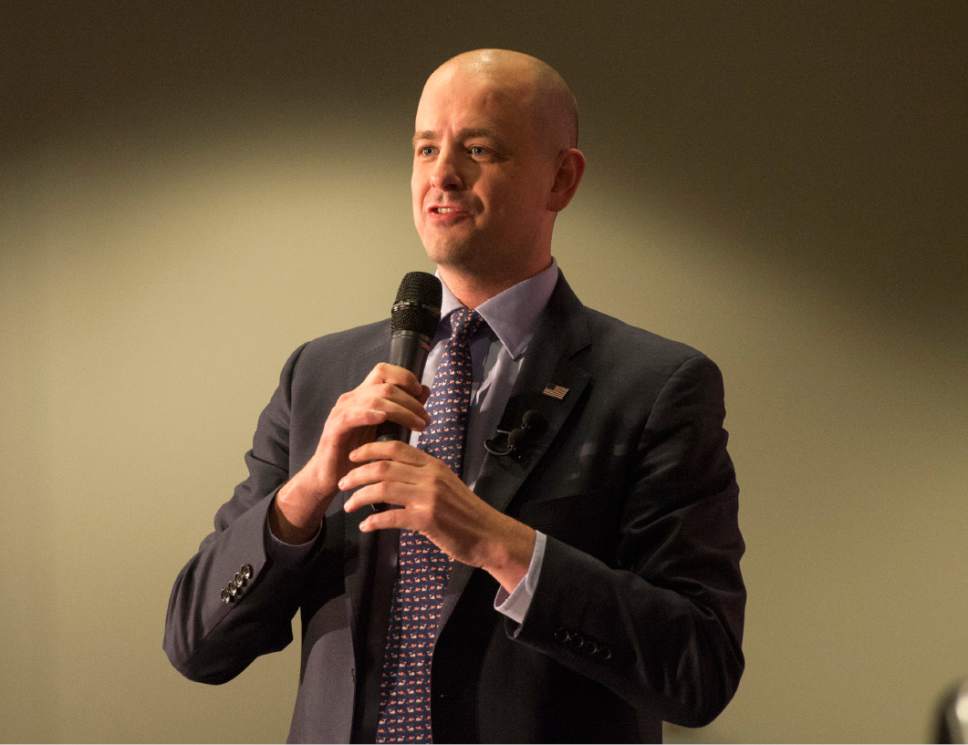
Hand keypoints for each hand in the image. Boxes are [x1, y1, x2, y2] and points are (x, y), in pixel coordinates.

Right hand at [270, 363, 429, 543]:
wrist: (331, 477)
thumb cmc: (360, 454)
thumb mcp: (386, 429)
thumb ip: (403, 409)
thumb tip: (425, 391)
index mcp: (363, 396)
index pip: (384, 371)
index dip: (405, 377)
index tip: (422, 395)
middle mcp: (352, 399)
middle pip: (386, 385)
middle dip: (411, 401)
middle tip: (426, 419)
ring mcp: (341, 412)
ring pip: (374, 399)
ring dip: (401, 411)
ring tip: (417, 425)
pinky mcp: (334, 429)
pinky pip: (351, 416)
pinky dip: (368, 414)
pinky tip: (383, 419)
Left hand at [340, 440, 535, 592]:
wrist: (489, 535)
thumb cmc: (465, 512)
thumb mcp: (446, 483)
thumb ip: (423, 475)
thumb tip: (396, 471)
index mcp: (433, 465)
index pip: (396, 448)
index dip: (370, 449)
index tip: (353, 457)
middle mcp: (430, 477)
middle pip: (383, 467)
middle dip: (357, 474)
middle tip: (343, 482)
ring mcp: (429, 498)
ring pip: (383, 489)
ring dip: (360, 496)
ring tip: (349, 505)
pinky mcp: (428, 520)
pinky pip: (392, 517)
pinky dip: (374, 521)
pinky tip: (366, 526)